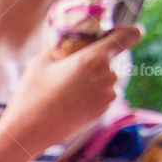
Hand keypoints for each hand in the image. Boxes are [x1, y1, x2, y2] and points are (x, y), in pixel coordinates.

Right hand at [0, 25, 142, 152]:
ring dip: (95, 75)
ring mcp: (108, 95)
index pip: (131, 34)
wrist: (29, 131)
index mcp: (94, 58)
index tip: (112, 34)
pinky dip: (92, 91)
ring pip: (108, 75)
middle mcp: (108, 76)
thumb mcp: (41, 60)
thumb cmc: (32, 94)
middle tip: (73, 66)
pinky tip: (71, 99)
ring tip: (68, 86)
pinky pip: (104, 92)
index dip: (126, 31)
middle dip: (98, 57)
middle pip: (114, 57)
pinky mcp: (104, 110)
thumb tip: (70, 35)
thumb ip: (61, 43)